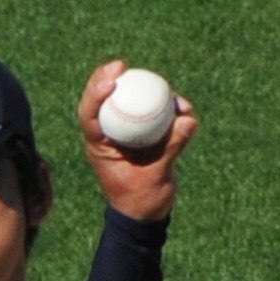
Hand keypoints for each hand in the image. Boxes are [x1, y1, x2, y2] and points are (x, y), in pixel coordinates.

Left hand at [76, 58, 197, 223]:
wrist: (146, 215)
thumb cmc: (142, 201)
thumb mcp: (155, 176)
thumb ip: (170, 147)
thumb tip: (189, 119)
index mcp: (100, 146)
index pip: (90, 115)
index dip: (95, 94)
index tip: (111, 80)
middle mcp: (110, 135)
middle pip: (103, 101)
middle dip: (108, 78)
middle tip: (122, 65)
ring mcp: (125, 134)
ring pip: (128, 104)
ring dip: (146, 93)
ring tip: (170, 92)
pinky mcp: (143, 135)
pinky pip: (151, 115)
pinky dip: (166, 109)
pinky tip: (183, 107)